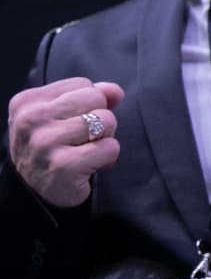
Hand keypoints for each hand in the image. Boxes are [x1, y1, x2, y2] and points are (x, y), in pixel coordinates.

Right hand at [7, 77, 124, 206]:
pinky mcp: (63, 165)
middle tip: (82, 139)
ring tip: (85, 152)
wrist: (38, 193)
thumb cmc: (54, 148)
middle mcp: (30, 120)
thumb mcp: (64, 116)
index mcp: (27, 103)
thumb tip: (115, 91)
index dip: (87, 105)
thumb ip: (91, 96)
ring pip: (106, 120)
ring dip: (105, 138)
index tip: (69, 124)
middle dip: (99, 118)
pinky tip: (89, 166)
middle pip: (96, 98)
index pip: (83, 85)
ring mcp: (45, 143)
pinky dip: (108, 157)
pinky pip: (110, 147)